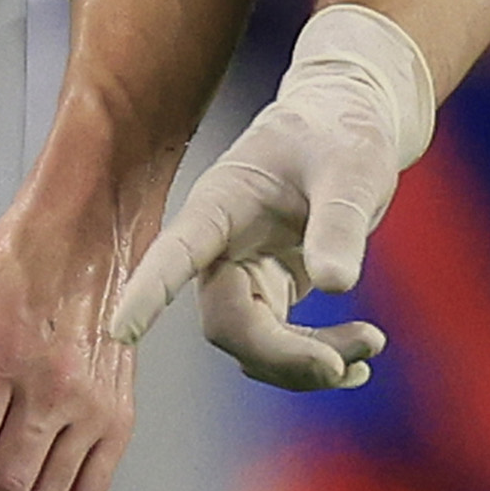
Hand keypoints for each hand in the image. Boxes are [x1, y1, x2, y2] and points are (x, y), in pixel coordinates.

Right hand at [108, 4, 435, 391]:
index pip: (175, 253)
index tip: (120, 331)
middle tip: (341, 366)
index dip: (148, 292)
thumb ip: (340, 223)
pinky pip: (281, 346)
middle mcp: (220, 246)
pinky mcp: (272, 291)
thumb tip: (335, 285)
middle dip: (280, 355)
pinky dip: (318, 362)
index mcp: (220, 204)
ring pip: (254, 346)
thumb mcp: (351, 168)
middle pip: (227, 323)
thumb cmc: (341, 132)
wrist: (351, 124)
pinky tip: (357, 364)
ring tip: (369, 350)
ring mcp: (245, 273)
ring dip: (306, 365)